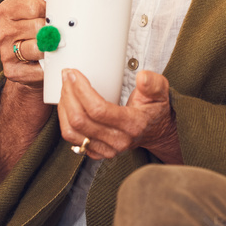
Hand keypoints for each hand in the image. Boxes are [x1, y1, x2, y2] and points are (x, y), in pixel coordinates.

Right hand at [0, 0, 49, 90]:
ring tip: (58, 45)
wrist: (27, 58)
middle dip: (53, 30)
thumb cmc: (34, 25)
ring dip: (52, 48)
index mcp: (6, 9)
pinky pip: (37, 69)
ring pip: (38, 48)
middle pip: (38, 27)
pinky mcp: (11, 71)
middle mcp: (2, 31)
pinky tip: (50, 62)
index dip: (48, 10)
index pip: (32, 6)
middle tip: (61, 31)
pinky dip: (48, 66)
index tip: (54, 14)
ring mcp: (5, 52)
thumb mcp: (35, 3)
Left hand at [57, 69, 180, 162]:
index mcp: (132, 125)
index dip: (81, 90)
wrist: (156, 131)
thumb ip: (153, 83)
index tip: (74, 73)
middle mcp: (118, 141)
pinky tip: (68, 104)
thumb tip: (142, 77)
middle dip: (69, 95)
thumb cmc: (155, 109)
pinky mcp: (97, 152)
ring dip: (64, 107)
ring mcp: (106, 149)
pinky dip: (65, 120)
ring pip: (72, 132)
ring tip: (65, 88)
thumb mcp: (161, 91)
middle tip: (66, 76)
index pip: (98, 109)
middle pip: (81, 120)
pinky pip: (72, 139)